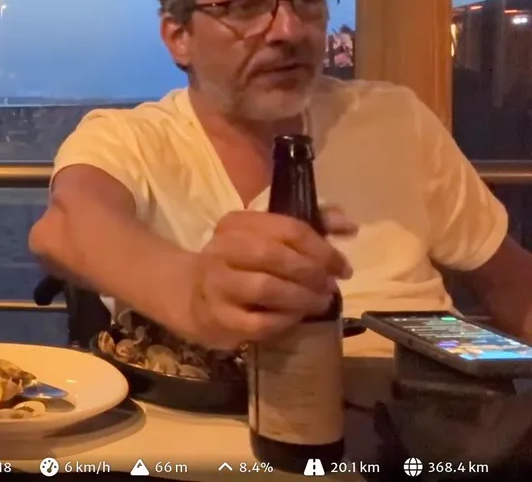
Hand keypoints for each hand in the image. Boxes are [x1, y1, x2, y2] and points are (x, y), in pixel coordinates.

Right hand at [181, 207, 356, 349]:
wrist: (196, 296)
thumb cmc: (243, 264)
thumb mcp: (269, 238)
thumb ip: (311, 227)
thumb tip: (349, 226)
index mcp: (236, 224)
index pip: (288, 228)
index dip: (323, 249)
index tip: (342, 267)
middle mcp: (220, 249)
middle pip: (273, 254)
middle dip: (311, 272)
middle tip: (330, 286)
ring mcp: (216, 284)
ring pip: (265, 287)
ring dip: (301, 297)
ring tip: (320, 302)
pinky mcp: (217, 317)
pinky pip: (259, 322)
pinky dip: (285, 320)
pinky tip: (295, 317)